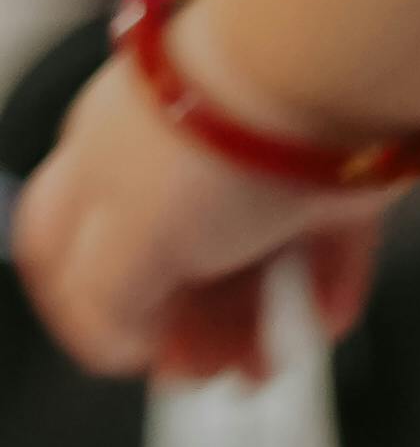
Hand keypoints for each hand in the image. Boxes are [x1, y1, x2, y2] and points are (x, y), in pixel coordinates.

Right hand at [17, 36, 389, 382]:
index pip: (63, 244)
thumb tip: (125, 341)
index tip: (125, 355)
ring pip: (247, 256)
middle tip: (207, 370)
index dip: (84, 309)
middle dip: (186, 329)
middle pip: (167, 264)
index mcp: (97, 166)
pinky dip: (325, 285)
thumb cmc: (212, 140)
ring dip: (255, 321)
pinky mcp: (328, 165)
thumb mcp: (120, 247)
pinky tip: (323, 320)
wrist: (326, 77)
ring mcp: (253, 160)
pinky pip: (325, 239)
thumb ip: (106, 306)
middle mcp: (171, 160)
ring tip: (269, 363)